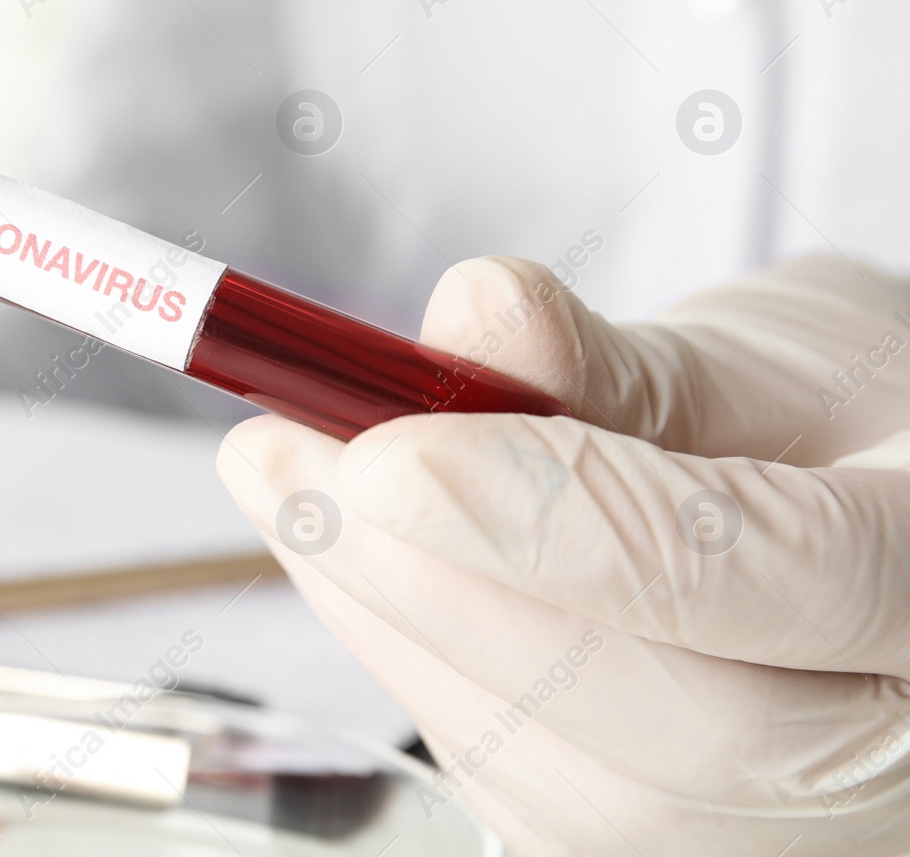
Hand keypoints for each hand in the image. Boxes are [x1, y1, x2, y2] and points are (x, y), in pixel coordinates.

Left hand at [217, 255, 909, 854]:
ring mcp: (780, 833)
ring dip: (391, 619)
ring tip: (287, 483)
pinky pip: (525, 777)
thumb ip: (631, 363)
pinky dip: (414, 657)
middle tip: (276, 458)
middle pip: (659, 725)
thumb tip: (471, 320)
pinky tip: (350, 557)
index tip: (381, 448)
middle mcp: (887, 767)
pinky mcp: (669, 842)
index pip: (751, 577)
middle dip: (434, 587)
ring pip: (568, 775)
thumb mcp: (800, 356)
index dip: (546, 518)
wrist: (894, 518)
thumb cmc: (868, 427)